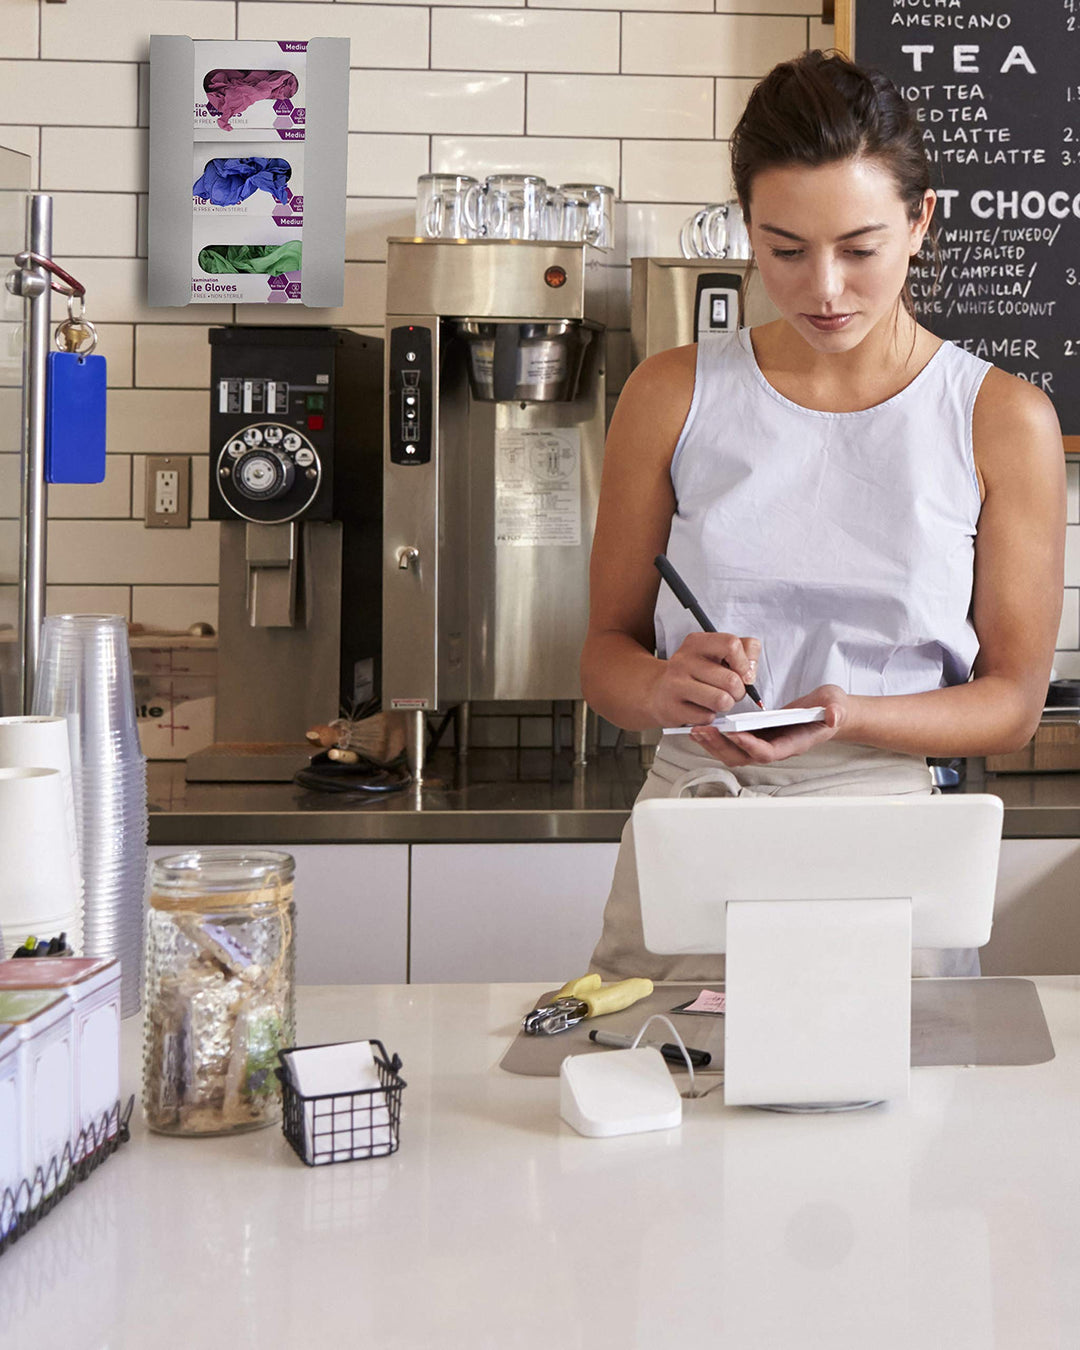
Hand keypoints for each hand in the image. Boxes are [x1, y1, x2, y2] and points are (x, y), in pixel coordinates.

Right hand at [646, 631, 761, 728]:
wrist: (658, 692)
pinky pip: (707, 717)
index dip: (745, 663)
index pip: (732, 644)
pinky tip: (699, 709)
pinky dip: (709, 717)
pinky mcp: (672, 708)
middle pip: (731, 679)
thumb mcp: (717, 654)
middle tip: (730, 692)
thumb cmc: (695, 674)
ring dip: (726, 705)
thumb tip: (749, 674)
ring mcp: (675, 684)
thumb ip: (744, 651)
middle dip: (739, 691)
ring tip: (717, 700)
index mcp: (696, 642)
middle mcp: (683, 660)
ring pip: (722, 700)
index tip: (743, 673)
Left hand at [687, 684, 848, 765]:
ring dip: (714, 743)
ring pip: (733, 753)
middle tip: (702, 730)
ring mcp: (764, 743)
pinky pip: (732, 743)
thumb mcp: (836, 705)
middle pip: (743, 757)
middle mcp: (776, 748)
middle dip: (721, 746)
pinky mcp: (757, 736)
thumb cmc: (831, 709)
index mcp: (793, 743)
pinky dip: (716, 736)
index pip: (767, 751)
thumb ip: (835, 710)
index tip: (732, 732)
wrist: (828, 712)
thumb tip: (834, 715)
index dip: (749, 744)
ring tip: (695, 728)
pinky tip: (703, 725)